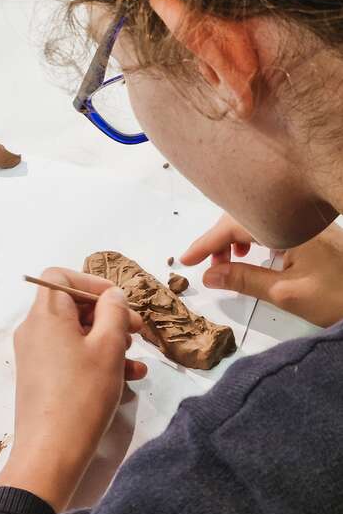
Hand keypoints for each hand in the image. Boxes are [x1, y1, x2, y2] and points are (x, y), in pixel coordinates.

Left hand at [0, 268, 145, 511]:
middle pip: (71, 305)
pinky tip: (128, 379)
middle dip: (108, 314)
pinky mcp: (42, 378)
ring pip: (76, 333)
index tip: (118, 301)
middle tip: (137, 330)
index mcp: (45, 315)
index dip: (91, 281)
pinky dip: (97, 359)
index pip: (60, 276)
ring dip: (108, 339)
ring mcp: (36, 355)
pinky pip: (71, 356)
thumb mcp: (108, 347)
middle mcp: (35, 330)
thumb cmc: (82, 394)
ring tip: (135, 358)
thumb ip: (114, 311)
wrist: (50, 455)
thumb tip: (112, 296)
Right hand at [181, 213, 342, 327]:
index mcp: (290, 226)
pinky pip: (270, 224)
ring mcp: (305, 222)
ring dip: (235, 237)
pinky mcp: (310, 231)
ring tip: (228, 263)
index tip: (186, 260)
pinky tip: (250, 255)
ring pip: (256, 218)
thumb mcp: (286, 294)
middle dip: (219, 239)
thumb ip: (244, 280)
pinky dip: (252, 238)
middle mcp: (296, 217)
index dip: (207, 242)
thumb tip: (208, 276)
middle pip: (244, 214)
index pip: (236, 224)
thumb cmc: (338, 298)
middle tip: (208, 267)